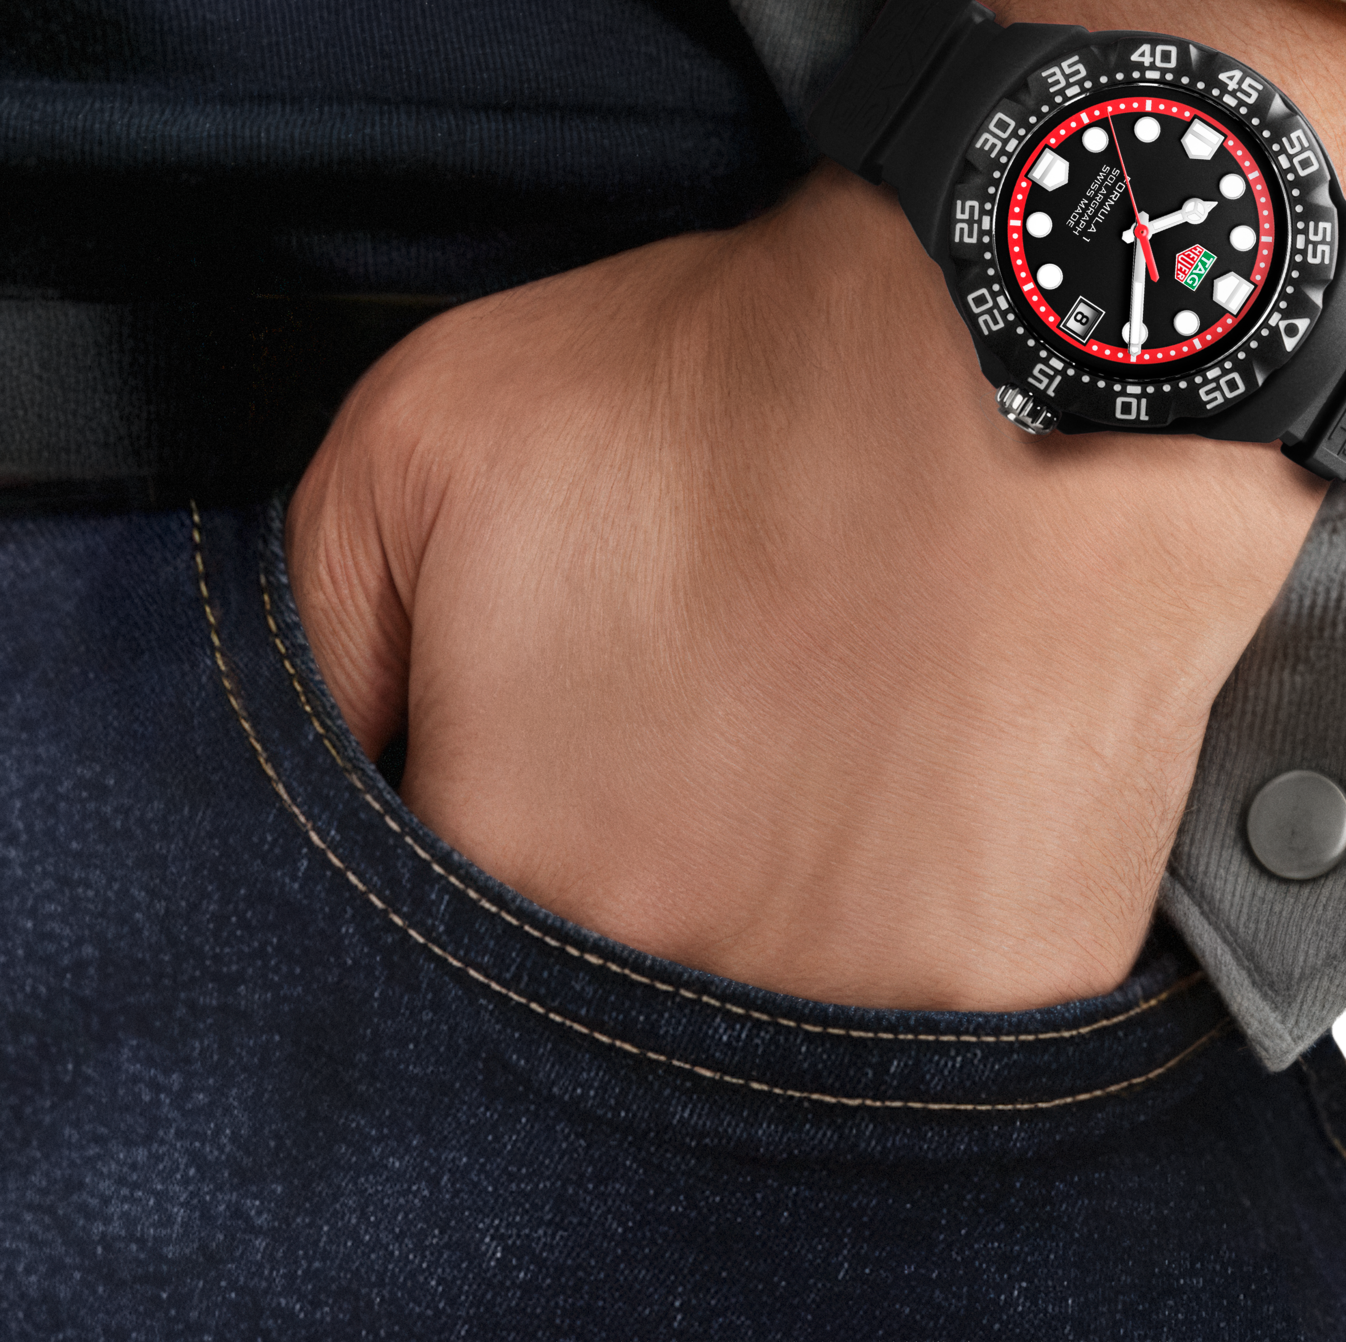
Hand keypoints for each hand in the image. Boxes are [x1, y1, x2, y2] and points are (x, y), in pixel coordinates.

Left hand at [287, 0, 1345, 1012]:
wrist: (1023, 345)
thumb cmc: (737, 378)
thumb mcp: (428, 428)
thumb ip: (322, 626)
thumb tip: (341, 771)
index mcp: (518, 856)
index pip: (442, 926)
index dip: (502, 806)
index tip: (571, 726)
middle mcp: (682, 970)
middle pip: (611, 967)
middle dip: (644, 846)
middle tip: (706, 713)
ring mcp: (868, 999)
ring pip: (775, 997)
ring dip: (784, 886)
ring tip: (824, 726)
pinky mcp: (1022, 980)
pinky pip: (941, 989)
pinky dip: (927, 889)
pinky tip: (932, 759)